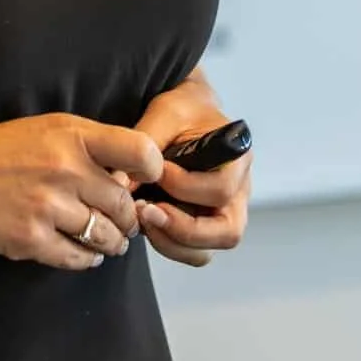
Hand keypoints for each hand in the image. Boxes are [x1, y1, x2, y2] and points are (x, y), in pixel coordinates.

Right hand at [0, 114, 163, 270]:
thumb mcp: (45, 129)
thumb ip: (87, 146)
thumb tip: (129, 175)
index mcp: (72, 135)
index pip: (139, 150)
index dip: (153, 169)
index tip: (148, 181)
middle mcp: (65, 169)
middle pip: (124, 204)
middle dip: (129, 219)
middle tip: (127, 223)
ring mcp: (47, 206)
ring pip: (104, 235)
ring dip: (112, 243)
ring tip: (110, 243)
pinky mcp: (29, 239)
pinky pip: (76, 257)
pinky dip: (86, 259)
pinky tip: (84, 254)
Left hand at [129, 71, 251, 268]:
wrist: (187, 112)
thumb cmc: (183, 110)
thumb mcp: (165, 114)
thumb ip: (144, 144)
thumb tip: (121, 183)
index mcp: (238, 159)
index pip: (221, 190)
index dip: (184, 187)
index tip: (156, 172)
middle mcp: (238, 192)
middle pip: (227, 232)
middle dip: (183, 230)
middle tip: (147, 213)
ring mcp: (223, 212)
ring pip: (208, 249)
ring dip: (172, 243)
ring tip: (142, 219)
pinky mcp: (202, 224)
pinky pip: (191, 249)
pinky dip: (168, 243)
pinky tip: (146, 221)